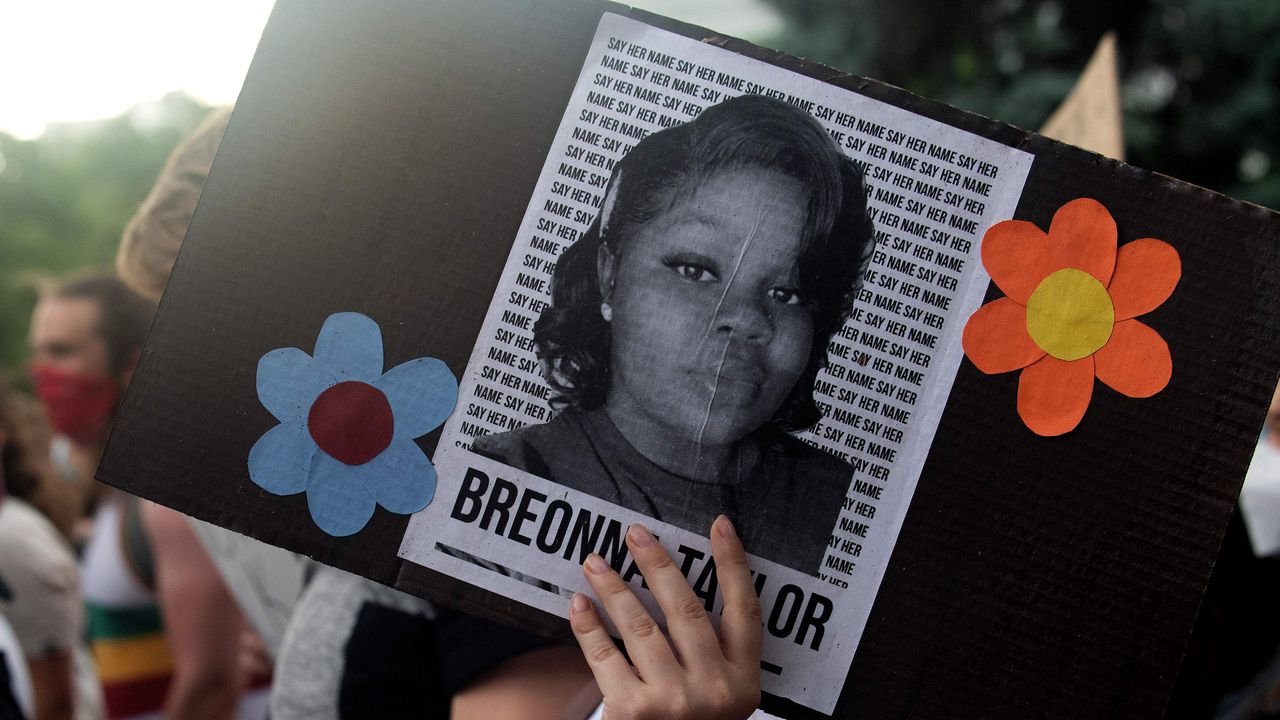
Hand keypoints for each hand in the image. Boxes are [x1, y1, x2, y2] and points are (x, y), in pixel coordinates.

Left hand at [569, 515, 760, 719]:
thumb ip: (714, 655)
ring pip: (640, 626)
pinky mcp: (633, 712)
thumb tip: (676, 585)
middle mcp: (713, 689)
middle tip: (636, 534)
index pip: (745, 610)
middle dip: (658, 564)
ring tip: (595, 562)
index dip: (733, 564)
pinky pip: (604, 656)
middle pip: (686, 609)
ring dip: (614, 588)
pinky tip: (579, 604)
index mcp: (743, 681)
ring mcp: (673, 701)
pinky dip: (588, 627)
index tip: (719, 526)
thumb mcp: (723, 699)